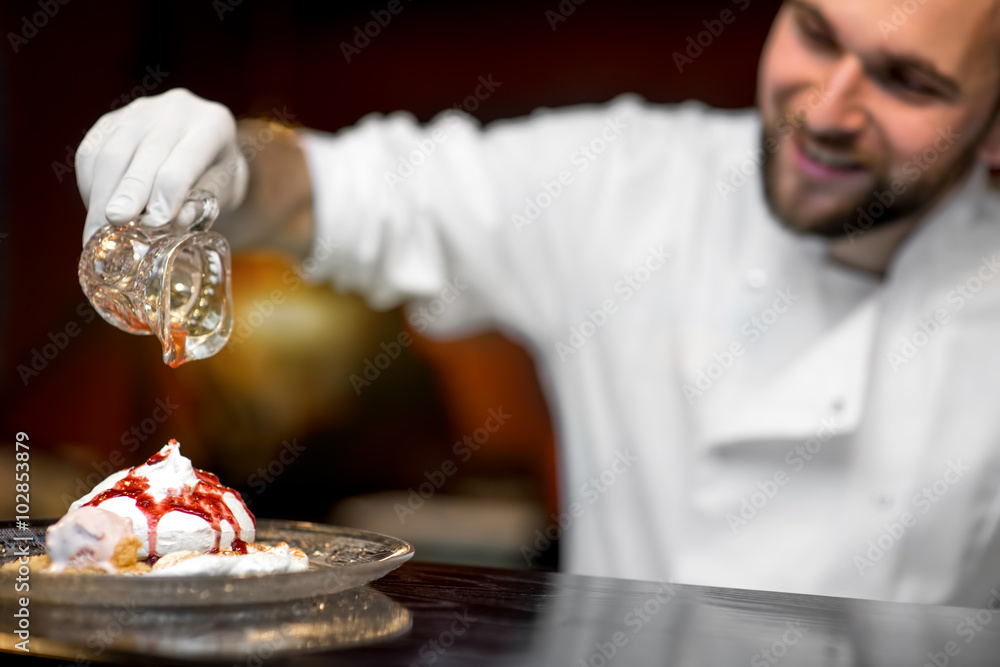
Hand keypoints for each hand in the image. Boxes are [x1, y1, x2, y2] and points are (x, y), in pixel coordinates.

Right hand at [76, 88, 247, 244]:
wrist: (205, 152)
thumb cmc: (216, 177)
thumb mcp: (221, 193)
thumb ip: (199, 205)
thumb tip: (173, 223)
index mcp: (213, 125)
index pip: (185, 160)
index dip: (168, 193)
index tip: (154, 223)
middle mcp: (177, 109)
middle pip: (145, 152)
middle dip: (127, 192)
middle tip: (115, 224)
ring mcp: (141, 110)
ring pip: (111, 152)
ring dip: (101, 195)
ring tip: (98, 231)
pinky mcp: (112, 120)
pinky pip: (92, 152)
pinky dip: (90, 185)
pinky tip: (95, 210)